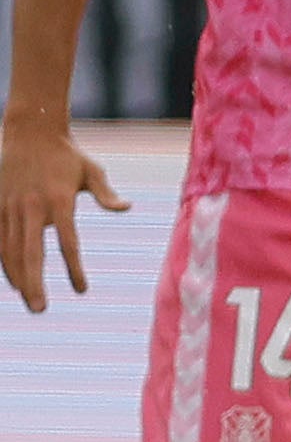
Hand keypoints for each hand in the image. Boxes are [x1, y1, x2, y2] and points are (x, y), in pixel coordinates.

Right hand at [0, 118, 128, 313]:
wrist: (30, 132)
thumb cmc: (67, 155)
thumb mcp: (92, 171)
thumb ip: (106, 193)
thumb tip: (127, 207)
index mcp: (58, 201)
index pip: (67, 242)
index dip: (73, 268)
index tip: (81, 289)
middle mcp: (31, 206)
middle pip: (31, 253)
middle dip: (34, 283)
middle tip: (40, 309)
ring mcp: (11, 206)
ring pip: (10, 250)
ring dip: (18, 277)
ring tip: (29, 300)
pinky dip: (4, 262)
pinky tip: (13, 280)